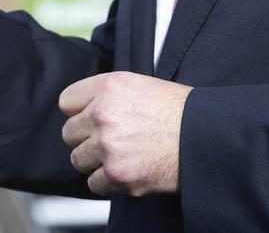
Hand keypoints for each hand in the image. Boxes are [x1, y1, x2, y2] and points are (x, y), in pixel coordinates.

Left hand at [60, 71, 192, 196]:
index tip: (89, 117)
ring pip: (78, 159)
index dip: (79, 111)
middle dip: (86, 138)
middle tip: (109, 139)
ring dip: (95, 161)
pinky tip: (127, 168)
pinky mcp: (116, 174)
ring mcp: (108, 145)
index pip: (67, 101)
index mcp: (109, 86)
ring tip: (120, 154)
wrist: (201, 136)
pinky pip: (93, 183)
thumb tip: (85, 108)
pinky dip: (108, 181)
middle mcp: (103, 113)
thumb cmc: (177, 110)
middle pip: (69, 133)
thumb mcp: (140, 85)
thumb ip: (108, 94)